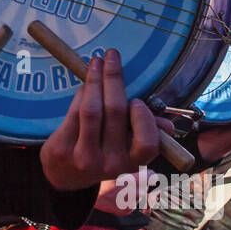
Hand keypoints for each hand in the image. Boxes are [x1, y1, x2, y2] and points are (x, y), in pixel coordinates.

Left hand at [40, 50, 161, 191]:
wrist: (65, 174)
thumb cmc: (104, 151)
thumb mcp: (127, 148)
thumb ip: (148, 133)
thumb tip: (168, 127)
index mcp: (132, 163)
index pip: (146, 144)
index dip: (143, 118)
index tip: (136, 100)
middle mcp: (110, 163)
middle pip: (115, 113)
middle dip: (114, 79)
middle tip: (112, 55)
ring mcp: (84, 158)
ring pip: (92, 110)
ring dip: (95, 80)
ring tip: (96, 61)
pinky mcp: (62, 149)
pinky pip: (74, 113)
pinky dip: (82, 94)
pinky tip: (85, 83)